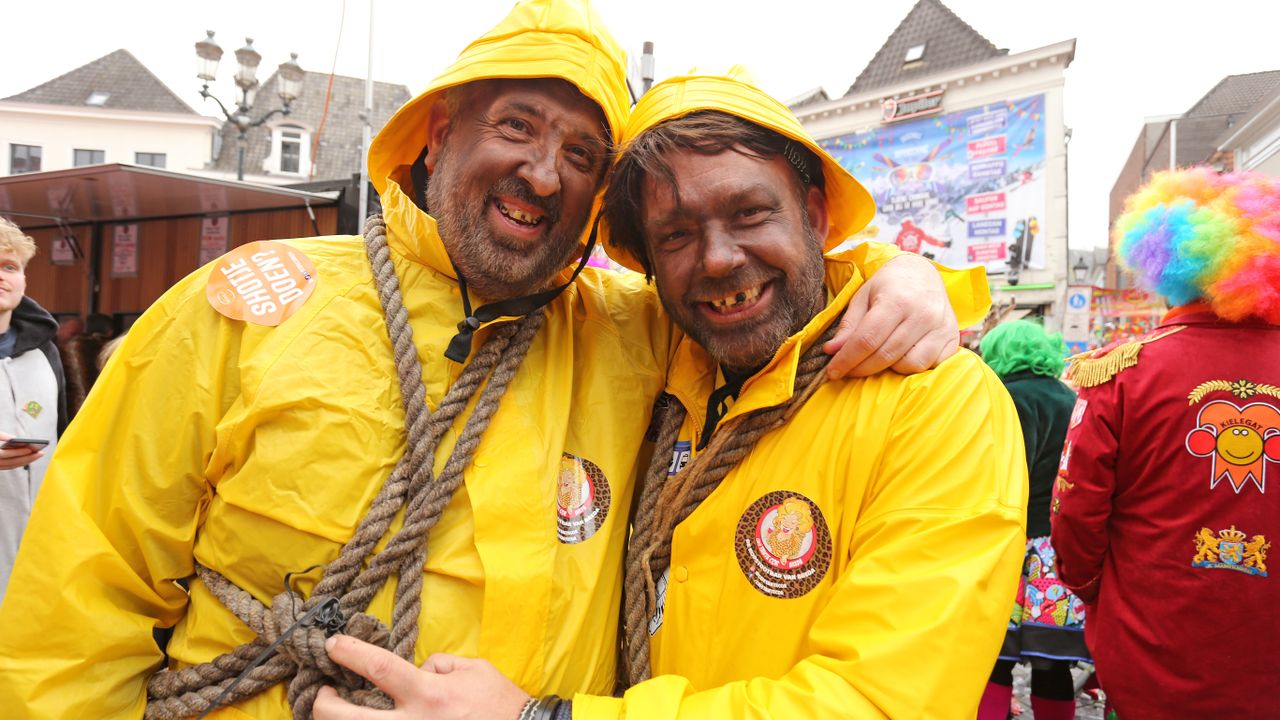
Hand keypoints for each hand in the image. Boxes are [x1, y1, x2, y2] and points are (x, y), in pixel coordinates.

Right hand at [0, 432, 42, 470]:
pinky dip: (20, 462)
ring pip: (12, 466)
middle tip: (40, 453)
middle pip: (11, 462)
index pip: (4, 454)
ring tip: (37, 455)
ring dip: (26, 461)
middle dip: (27, 458)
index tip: (29, 449)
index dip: (17, 452)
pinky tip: (29, 458)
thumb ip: (1, 435)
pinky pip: (10, 466)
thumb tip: (14, 437)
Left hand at [313, 635, 529, 719]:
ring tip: (337, 710)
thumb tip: (418, 670)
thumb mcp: (473, 670)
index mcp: (428, 694)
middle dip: (323, 704)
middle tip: (320, 693)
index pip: (378, 668)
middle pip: (348, 718)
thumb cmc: (499, 704)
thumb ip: (439, 666)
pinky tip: (366, 718)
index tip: (331, 645)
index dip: (349, 653)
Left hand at [825, 253, 957, 376]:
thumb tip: (831, 351)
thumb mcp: (863, 297)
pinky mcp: (952, 339)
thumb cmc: (888, 286)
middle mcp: (923, 314)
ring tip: (876, 359)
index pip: (867, 340)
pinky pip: (929, 366)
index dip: (847, 360)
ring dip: (888, 369)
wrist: (922, 273)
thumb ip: (849, 326)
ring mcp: (941, 327)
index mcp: (897, 300)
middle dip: (861, 368)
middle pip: (885, 355)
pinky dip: (911, 368)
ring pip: (909, 365)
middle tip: (847, 371)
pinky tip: (899, 358)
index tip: (832, 371)